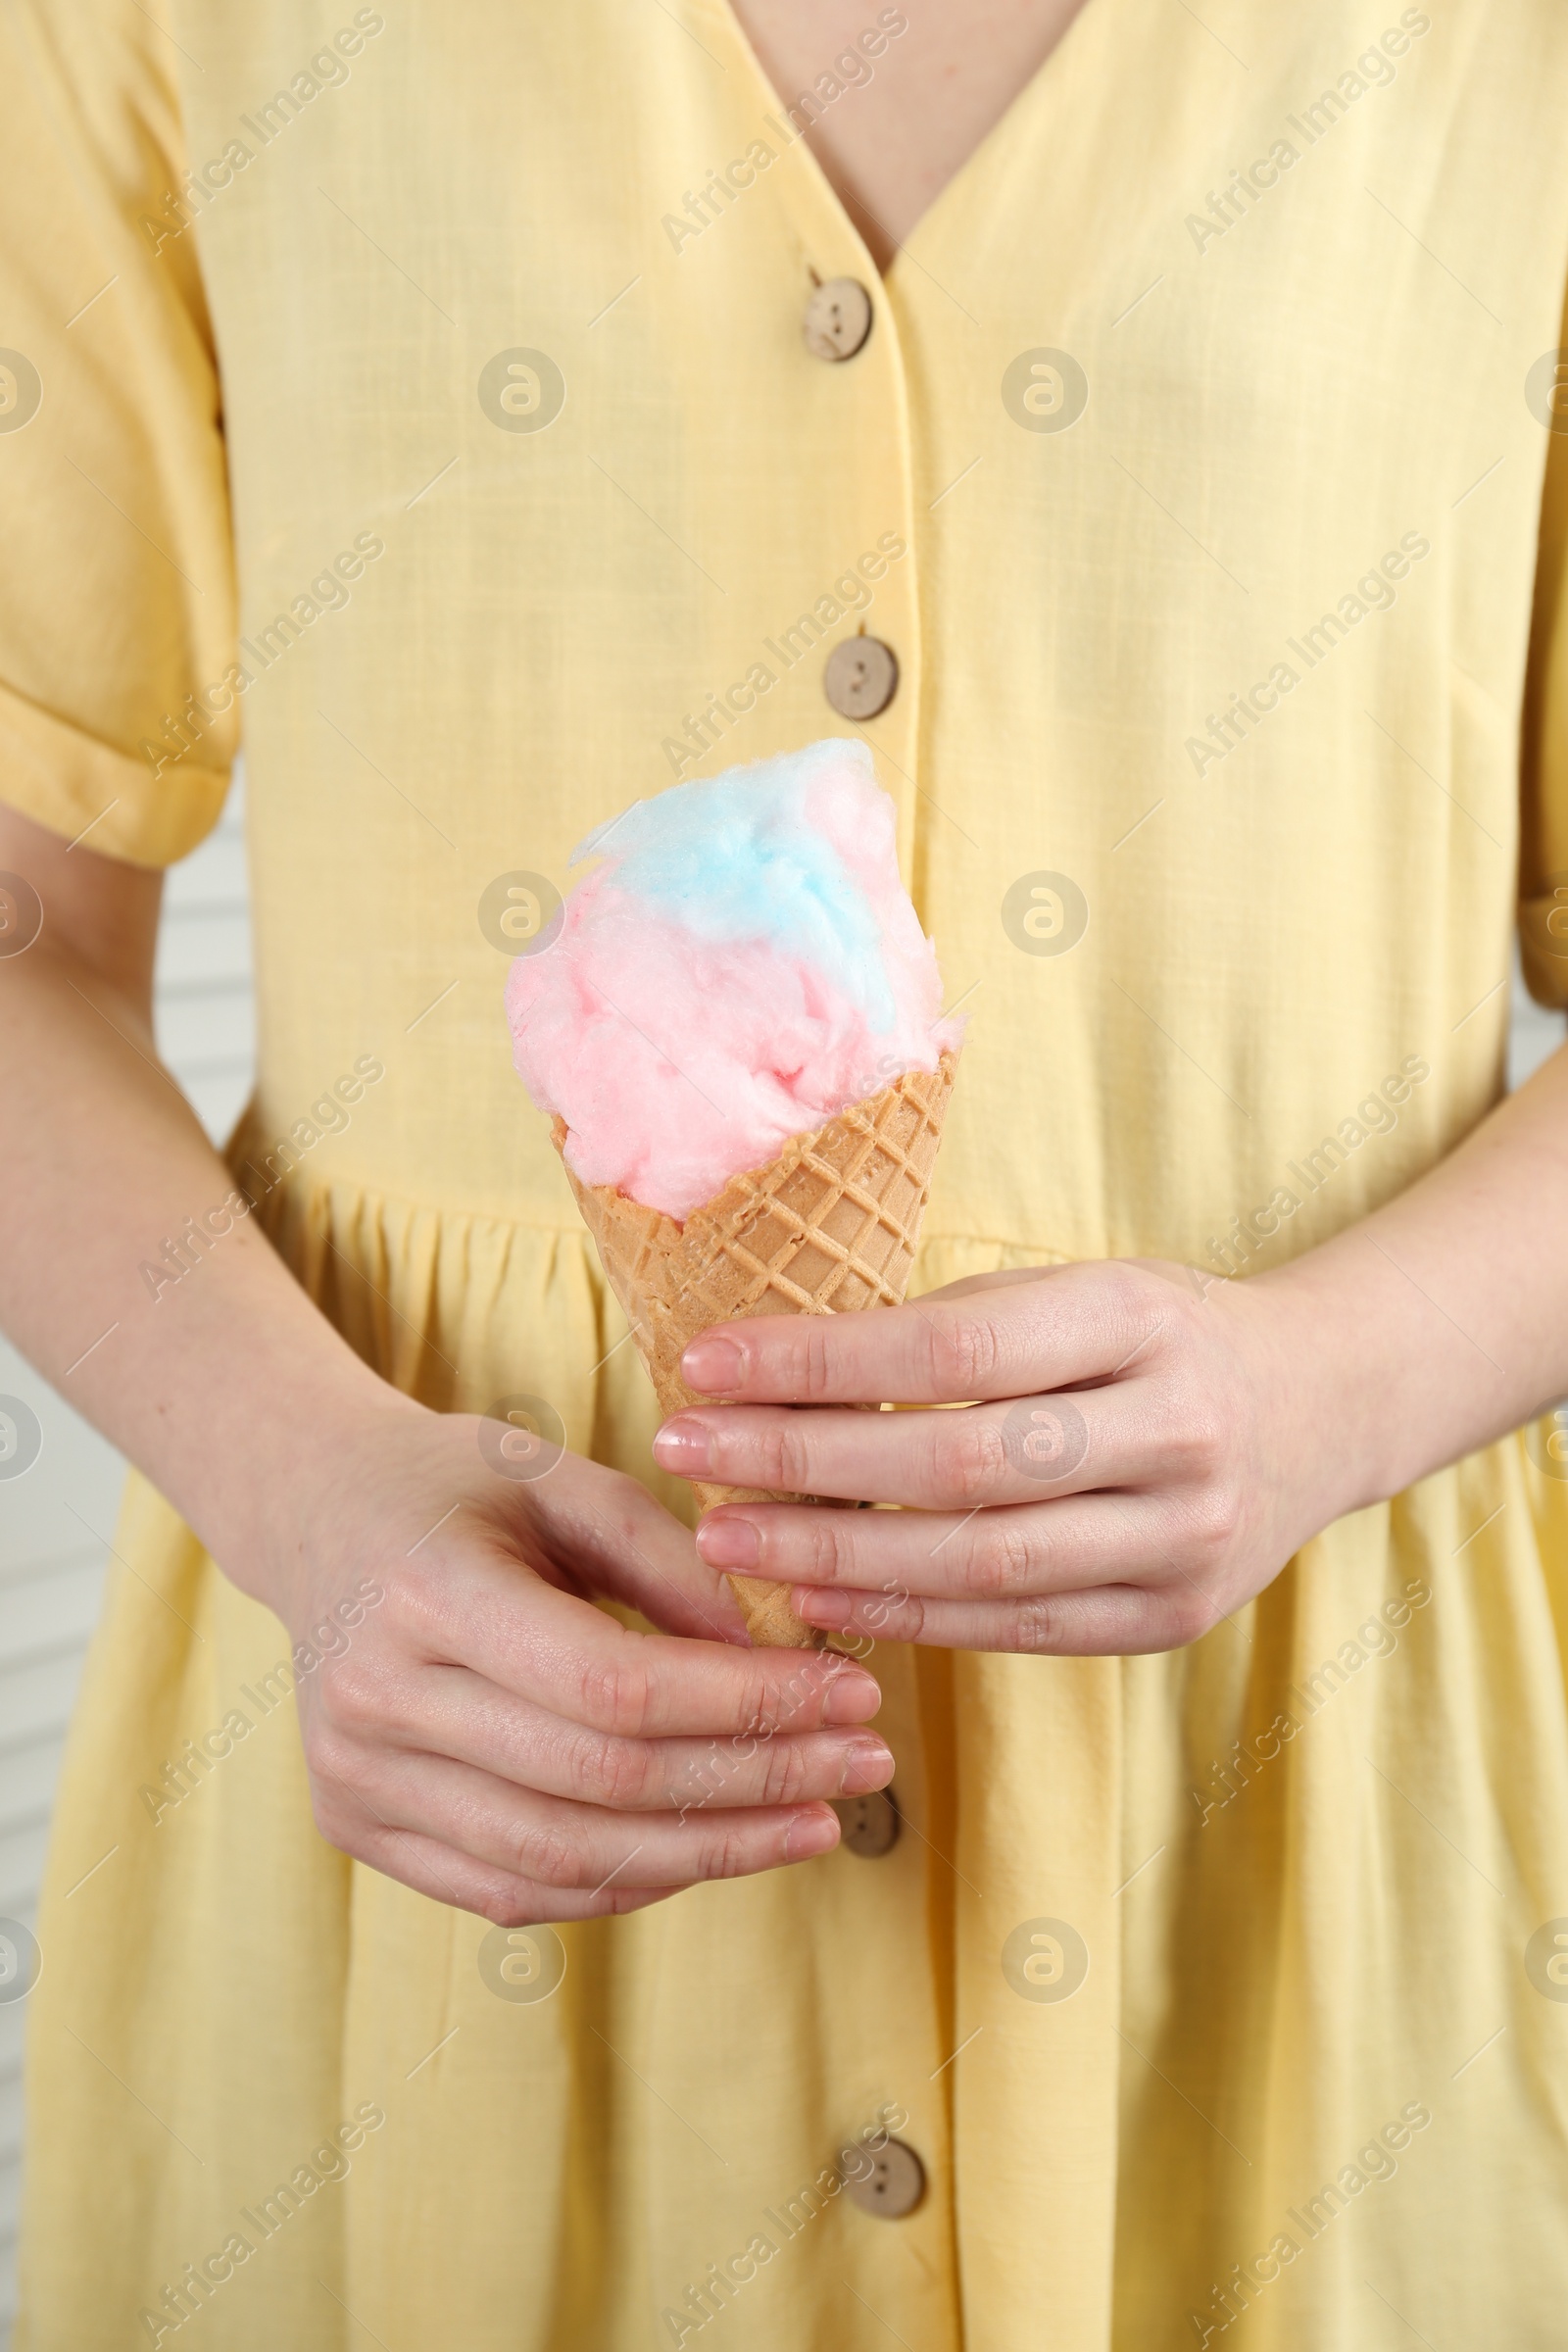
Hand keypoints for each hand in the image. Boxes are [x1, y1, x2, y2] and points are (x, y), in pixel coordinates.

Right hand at [241, 1394, 890, 1923]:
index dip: (747, 1707)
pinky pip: (518, 1892)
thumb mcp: (566, 1478)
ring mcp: (356, 1781)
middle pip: (602, 1783)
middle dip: (754, 1782)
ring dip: (710, 1852)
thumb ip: (673, 1562)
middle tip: (863, 1762)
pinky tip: (717, 1843)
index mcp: (425, 1592)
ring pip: (565, 1862)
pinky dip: (631, 1880)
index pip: (614, 1687)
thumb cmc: (458, 1484)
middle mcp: (374, 1701)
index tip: (851, 1696)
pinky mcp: (359, 1830)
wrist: (314, 1516)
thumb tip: (789, 1660)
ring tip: (815, 1819)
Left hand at [652, 1261, 1362, 1654]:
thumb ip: (958, 1326)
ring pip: (981, 1562)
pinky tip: (820, 1600)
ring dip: (835, 1558)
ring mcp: (1184, 1538)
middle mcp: (1176, 1430)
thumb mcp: (1080, 1289)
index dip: (820, 1361)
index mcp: (1142, 1317)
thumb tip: (781, 1372)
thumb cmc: (1158, 1336)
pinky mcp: (1173, 1618)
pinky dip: (908, 1615)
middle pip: (957, 1461)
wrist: (1321, 1407)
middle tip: (688, 1453)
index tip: (706, 1363)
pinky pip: (1015, 1629)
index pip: (954, 1343)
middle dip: (803, 1463)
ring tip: (727, 1539)